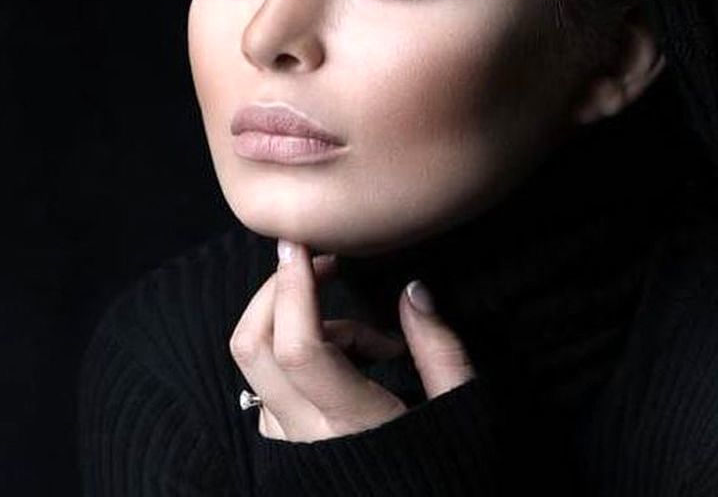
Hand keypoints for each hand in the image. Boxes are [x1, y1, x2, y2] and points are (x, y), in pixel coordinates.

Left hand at [228, 238, 476, 440]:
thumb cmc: (447, 473)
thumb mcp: (462, 413)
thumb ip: (439, 350)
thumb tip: (414, 290)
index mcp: (352, 425)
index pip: (301, 344)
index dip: (295, 286)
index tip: (304, 244)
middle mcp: (305, 438)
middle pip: (254, 345)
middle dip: (277, 289)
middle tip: (320, 265)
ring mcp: (285, 449)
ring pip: (258, 368)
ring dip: (298, 330)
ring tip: (366, 344)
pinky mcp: (280, 454)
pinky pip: (266, 392)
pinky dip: (294, 362)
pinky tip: (344, 370)